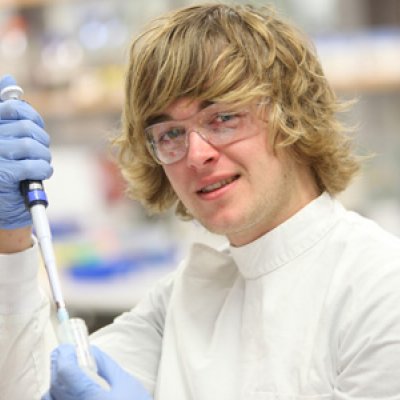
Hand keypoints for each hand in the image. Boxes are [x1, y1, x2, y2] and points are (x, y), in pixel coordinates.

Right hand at [0, 74, 51, 228]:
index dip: (32, 117)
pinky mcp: (3, 175)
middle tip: (40, 151)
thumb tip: (9, 79)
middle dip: (41, 140)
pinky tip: (39, 173)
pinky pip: (34, 166)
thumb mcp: (1, 135)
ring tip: (40, 164)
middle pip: (26, 128)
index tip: (36, 128)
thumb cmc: (0, 167)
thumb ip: (3, 108)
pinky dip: (42, 169)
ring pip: (32, 146)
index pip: (12, 109)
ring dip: (43, 156)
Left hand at [42, 344, 151, 399]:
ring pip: (50, 398)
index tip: (69, 346)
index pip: (66, 371)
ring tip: (67, 373)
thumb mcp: (127, 384)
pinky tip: (67, 391)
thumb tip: (92, 351)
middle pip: (55, 384)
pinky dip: (56, 396)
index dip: (65, 355)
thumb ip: (106, 366)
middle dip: (58, 364)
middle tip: (65, 352)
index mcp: (90, 397)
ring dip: (55, 382)